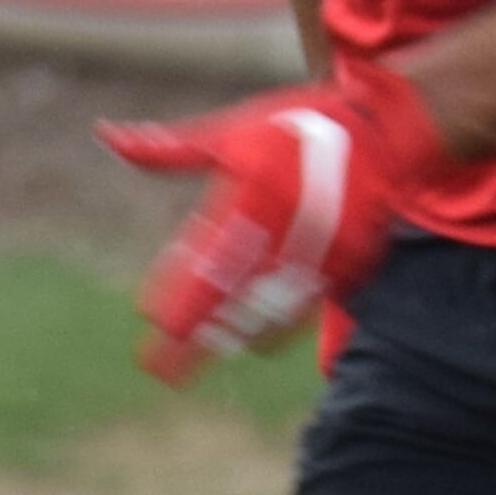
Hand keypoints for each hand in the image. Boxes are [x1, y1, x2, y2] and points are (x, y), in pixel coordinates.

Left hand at [97, 66, 449, 384]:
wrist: (387, 125)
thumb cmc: (299, 123)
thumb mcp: (231, 131)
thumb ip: (170, 149)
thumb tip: (108, 136)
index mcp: (256, 193)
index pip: (208, 261)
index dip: (180, 297)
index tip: (152, 321)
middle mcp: (290, 227)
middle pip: (236, 300)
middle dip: (197, 340)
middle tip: (163, 370)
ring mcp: (325, 249)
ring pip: (273, 312)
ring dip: (238, 336)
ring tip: (210, 349)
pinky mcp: (351, 262)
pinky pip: (309, 306)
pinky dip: (280, 324)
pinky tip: (256, 336)